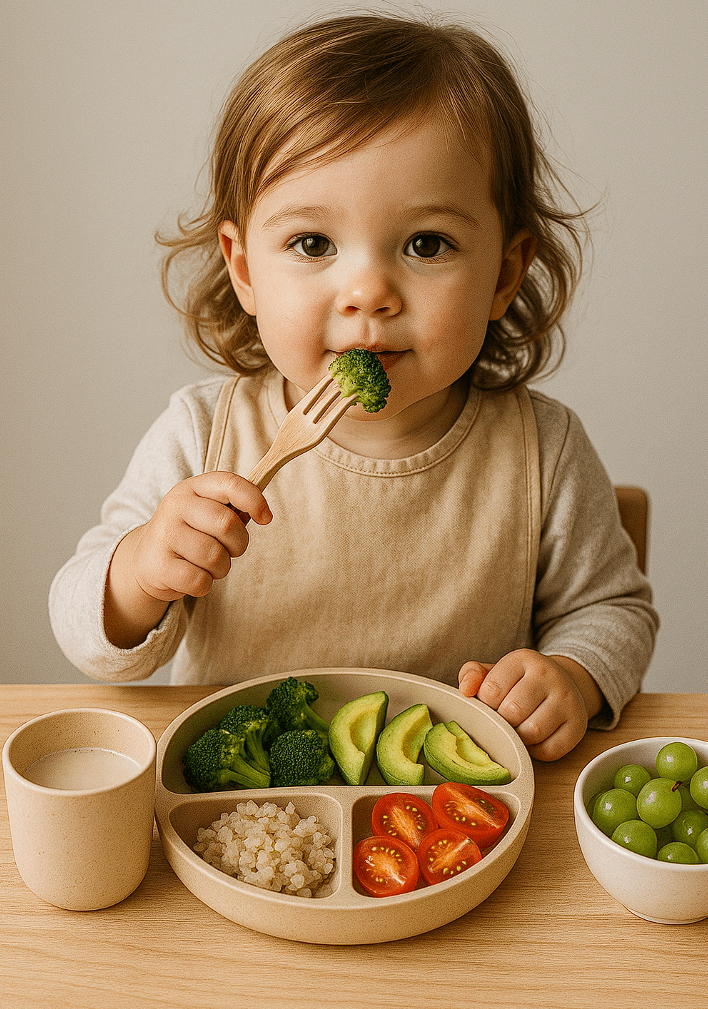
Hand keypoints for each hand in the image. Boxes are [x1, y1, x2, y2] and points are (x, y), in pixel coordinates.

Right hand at [104, 472, 271, 647]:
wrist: (146, 559)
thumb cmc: (190, 534)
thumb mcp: (207, 512)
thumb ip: (234, 508)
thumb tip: (262, 513)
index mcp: (193, 488)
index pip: (230, 484)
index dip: (255, 500)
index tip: (266, 518)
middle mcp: (176, 506)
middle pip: (227, 524)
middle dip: (239, 544)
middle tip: (230, 550)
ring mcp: (165, 535)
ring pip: (215, 556)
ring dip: (222, 567)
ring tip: (209, 564)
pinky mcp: (159, 566)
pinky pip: (200, 581)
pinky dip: (205, 584)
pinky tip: (194, 576)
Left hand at [458, 649, 602, 760]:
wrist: (562, 683)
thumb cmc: (519, 682)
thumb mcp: (494, 671)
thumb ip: (472, 674)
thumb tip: (465, 690)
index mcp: (524, 659)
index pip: (491, 690)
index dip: (485, 704)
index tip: (492, 703)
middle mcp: (549, 675)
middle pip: (512, 712)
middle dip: (501, 721)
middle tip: (503, 719)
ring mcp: (568, 700)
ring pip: (532, 732)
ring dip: (518, 738)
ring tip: (517, 728)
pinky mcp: (578, 726)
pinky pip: (549, 751)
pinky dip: (536, 751)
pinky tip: (533, 739)